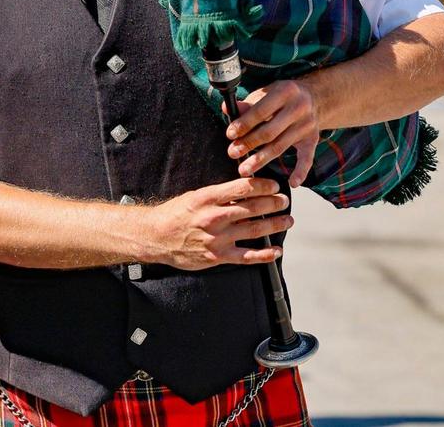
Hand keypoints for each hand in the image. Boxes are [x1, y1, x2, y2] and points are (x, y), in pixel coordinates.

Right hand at [147, 177, 292, 269]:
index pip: (242, 188)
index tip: (274, 186)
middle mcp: (214, 217)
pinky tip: (276, 251)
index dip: (262, 186)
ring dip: (275, 224)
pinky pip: (247, 256)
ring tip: (287, 220)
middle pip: (252, 208)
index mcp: (208, 198)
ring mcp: (217, 238)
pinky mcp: (218, 257)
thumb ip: (218, 195)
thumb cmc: (175, 214)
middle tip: (285, 201)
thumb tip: (243, 189)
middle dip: (273, 203)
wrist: (156, 237)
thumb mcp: (195, 196)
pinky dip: (264, 255)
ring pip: (254, 230)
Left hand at [224, 79, 320, 187]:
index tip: (230, 135)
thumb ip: (247, 104)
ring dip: (261, 159)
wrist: (314, 97)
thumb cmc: (281, 96)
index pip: (260, 111)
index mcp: (285, 92)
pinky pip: (307, 157)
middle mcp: (298, 108)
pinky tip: (292, 183)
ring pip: (281, 146)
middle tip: (233, 153)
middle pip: (270, 131)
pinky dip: (301, 171)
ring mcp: (307, 125)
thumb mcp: (265, 94)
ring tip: (245, 169)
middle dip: (249, 144)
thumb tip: (226, 108)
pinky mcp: (313, 139)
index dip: (244, 124)